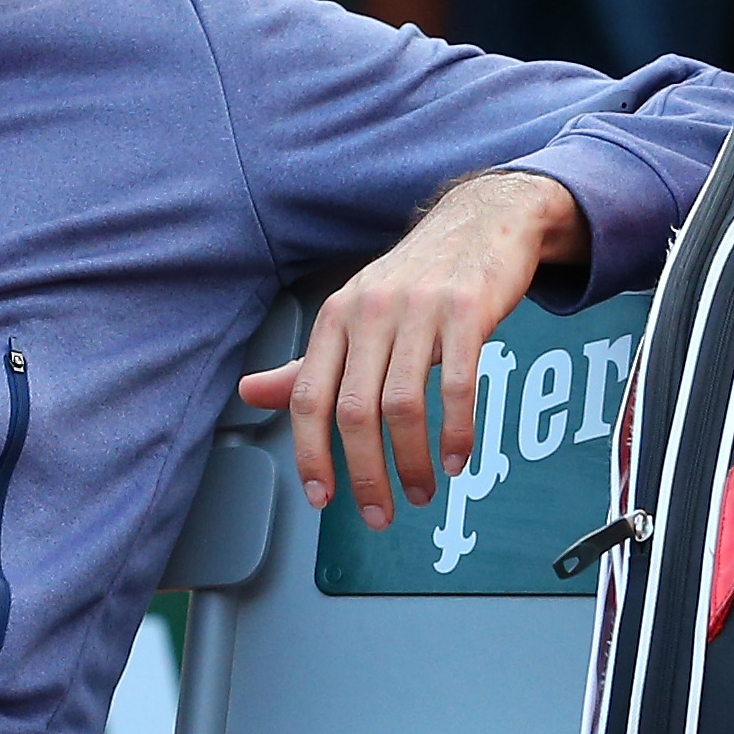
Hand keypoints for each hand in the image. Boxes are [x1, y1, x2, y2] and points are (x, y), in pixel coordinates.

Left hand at [238, 170, 588, 525]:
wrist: (482, 220)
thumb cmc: (414, 279)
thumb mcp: (354, 315)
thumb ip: (310, 364)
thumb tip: (250, 393)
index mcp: (335, 317)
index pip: (307, 396)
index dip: (309, 453)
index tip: (322, 497)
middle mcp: (370, 311)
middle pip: (353, 411)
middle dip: (365, 474)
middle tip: (379, 514)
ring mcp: (419, 310)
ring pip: (403, 404)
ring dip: (411, 462)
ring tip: (421, 491)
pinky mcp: (468, 310)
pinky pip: (458, 384)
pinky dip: (456, 431)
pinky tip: (456, 458)